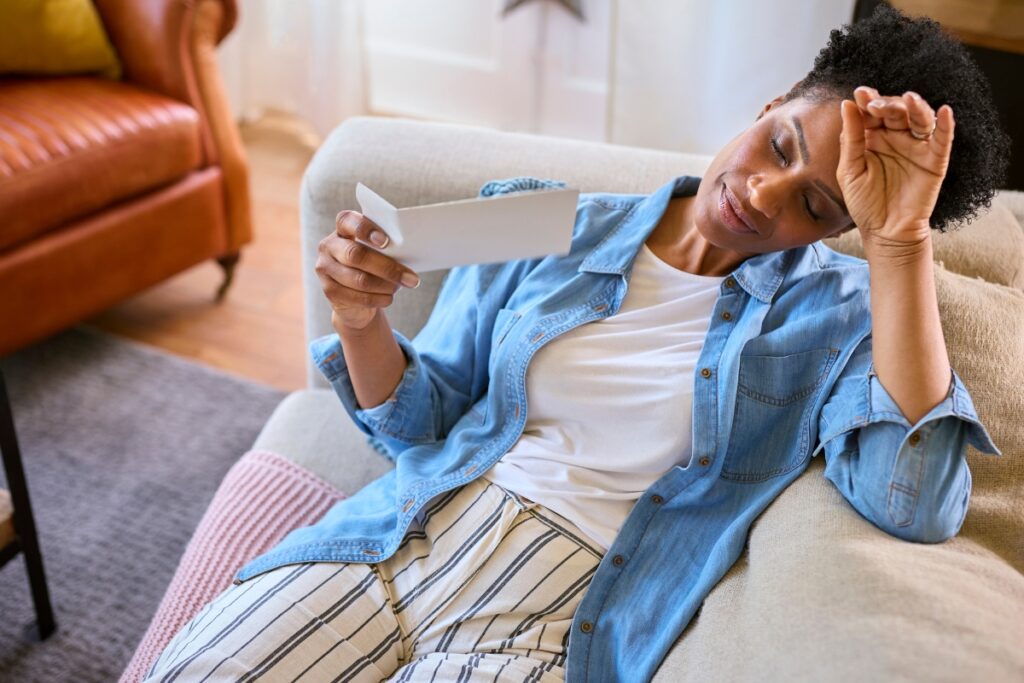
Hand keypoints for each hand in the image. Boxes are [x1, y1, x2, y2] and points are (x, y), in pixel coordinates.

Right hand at [316, 211, 420, 330]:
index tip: (385, 241)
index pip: (347, 221)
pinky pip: (358, 297)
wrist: (355, 297)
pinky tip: (389, 298)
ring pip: (359, 280)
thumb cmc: (373, 266)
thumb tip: (408, 253)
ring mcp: (325, 269)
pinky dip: (379, 299)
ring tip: (402, 287)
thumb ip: (386, 247)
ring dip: (386, 286)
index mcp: (342, 229)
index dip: (365, 229)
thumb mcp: (378, 252)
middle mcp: (329, 246)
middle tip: (411, 278)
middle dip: (387, 268)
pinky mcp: (329, 291)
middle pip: (356, 255)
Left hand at [836, 86, 953, 254]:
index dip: (868, 101)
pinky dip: (945, 125)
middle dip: (888, 104)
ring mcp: (916, 146)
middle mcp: (896, 137)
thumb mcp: (850, 170)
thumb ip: (850, 139)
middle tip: (876, 105)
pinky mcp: (934, 159)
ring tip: (908, 99)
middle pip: (896, 111)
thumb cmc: (864, 203)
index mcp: (872, 137)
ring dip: (916, 107)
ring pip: (920, 119)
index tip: (860, 94)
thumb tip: (847, 104)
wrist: (885, 232)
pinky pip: (942, 138)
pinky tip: (944, 112)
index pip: (872, 112)